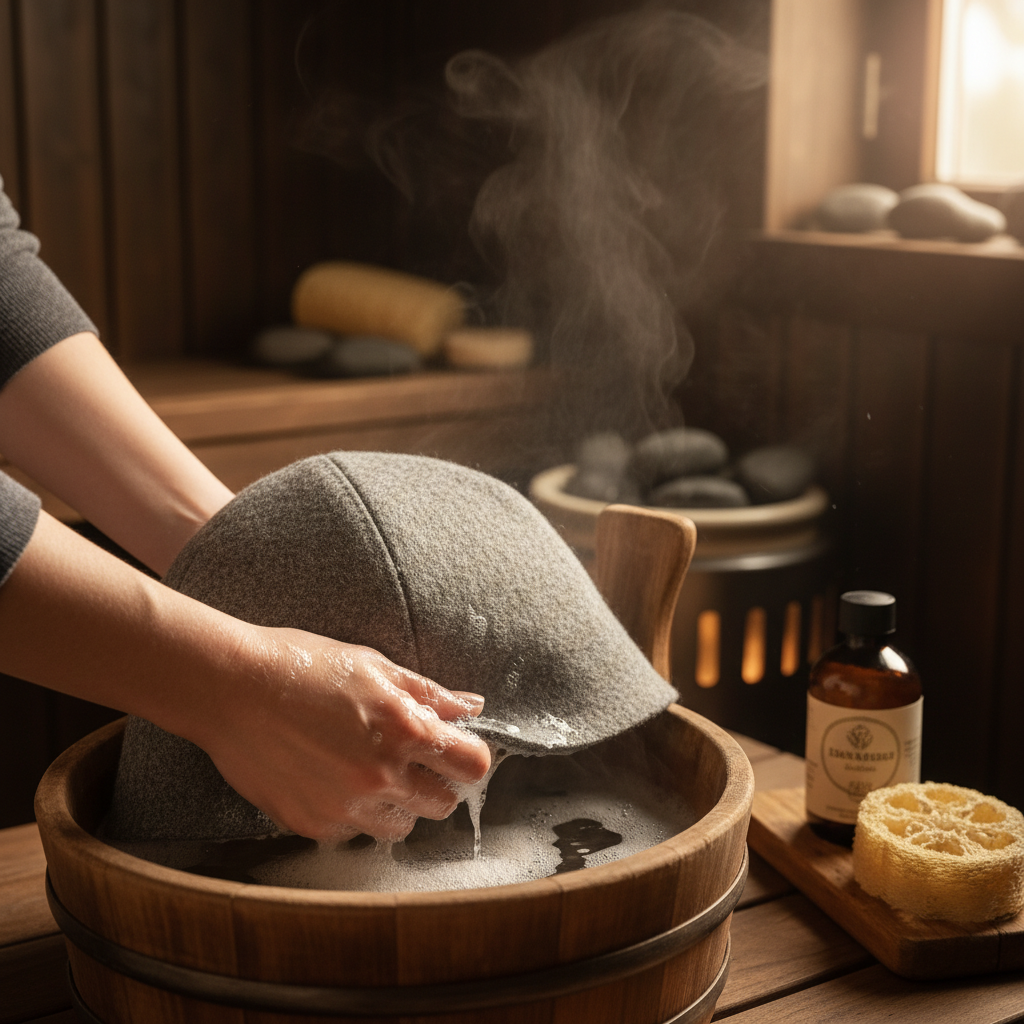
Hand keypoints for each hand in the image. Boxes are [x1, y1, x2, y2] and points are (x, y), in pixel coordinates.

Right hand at [193, 626, 491, 842]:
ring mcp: (346, 807)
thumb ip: (427, 693)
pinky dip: (350, 813)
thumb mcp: (373, 665)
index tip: (455, 751)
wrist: (230, 688)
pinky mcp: (312, 825)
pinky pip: (352, 832)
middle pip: (443, 804)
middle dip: (434, 783)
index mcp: (404, 731)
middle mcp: (381, 777)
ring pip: (400, 826)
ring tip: (365, 770)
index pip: (473, 766)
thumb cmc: (302, 665)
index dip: (468, 756)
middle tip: (408, 760)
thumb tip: (471, 706)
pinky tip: (329, 778)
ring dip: (394, 805)